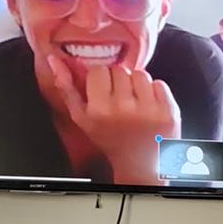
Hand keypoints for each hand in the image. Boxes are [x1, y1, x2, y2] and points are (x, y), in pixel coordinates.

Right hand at [47, 57, 179, 182]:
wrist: (139, 164)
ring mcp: (149, 110)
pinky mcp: (169, 112)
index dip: (102, 79)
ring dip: (138, 84)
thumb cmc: (109, 138)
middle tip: (120, 100)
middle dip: (120, 81)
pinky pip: (159, 83)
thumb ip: (66, 87)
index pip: (100, 70)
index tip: (104, 91)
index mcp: (99, 110)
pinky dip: (156, 92)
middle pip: (120, 70)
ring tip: (135, 102)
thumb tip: (53, 59)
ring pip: (141, 73)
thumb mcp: (82, 117)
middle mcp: (123, 109)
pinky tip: (149, 107)